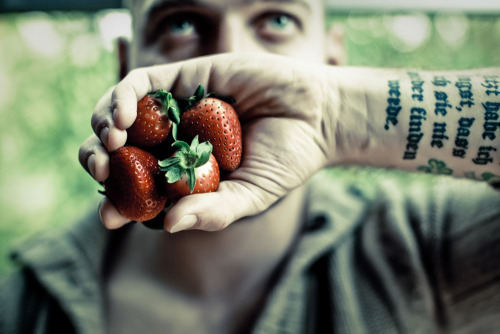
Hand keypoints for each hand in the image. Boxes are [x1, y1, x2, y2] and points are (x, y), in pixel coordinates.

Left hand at [79, 53, 336, 231]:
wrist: (316, 114)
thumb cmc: (286, 159)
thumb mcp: (250, 196)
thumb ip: (214, 211)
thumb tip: (169, 224)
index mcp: (184, 173)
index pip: (139, 189)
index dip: (118, 203)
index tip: (109, 217)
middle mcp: (174, 140)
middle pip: (119, 150)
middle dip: (100, 161)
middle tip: (101, 172)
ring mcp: (176, 109)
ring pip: (121, 115)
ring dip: (103, 128)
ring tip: (110, 144)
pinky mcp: (184, 78)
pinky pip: (140, 84)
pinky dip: (123, 98)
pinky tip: (124, 118)